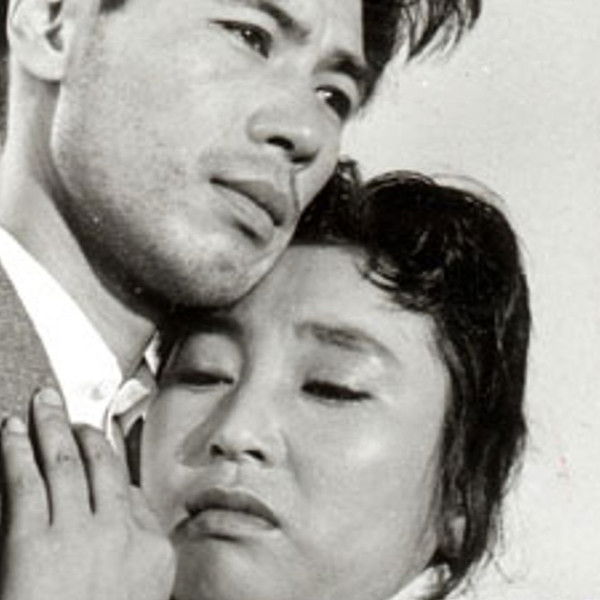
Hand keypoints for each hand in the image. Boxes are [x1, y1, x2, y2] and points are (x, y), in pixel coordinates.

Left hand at [0, 389, 174, 599]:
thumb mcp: (141, 599)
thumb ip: (140, 558)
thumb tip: (128, 513)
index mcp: (150, 552)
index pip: (131, 492)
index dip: (109, 459)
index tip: (97, 439)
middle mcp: (120, 533)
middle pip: (102, 467)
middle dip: (83, 430)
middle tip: (68, 403)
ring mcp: (78, 536)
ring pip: (66, 464)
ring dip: (51, 427)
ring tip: (41, 400)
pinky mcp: (32, 543)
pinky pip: (26, 484)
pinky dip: (16, 451)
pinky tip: (8, 429)